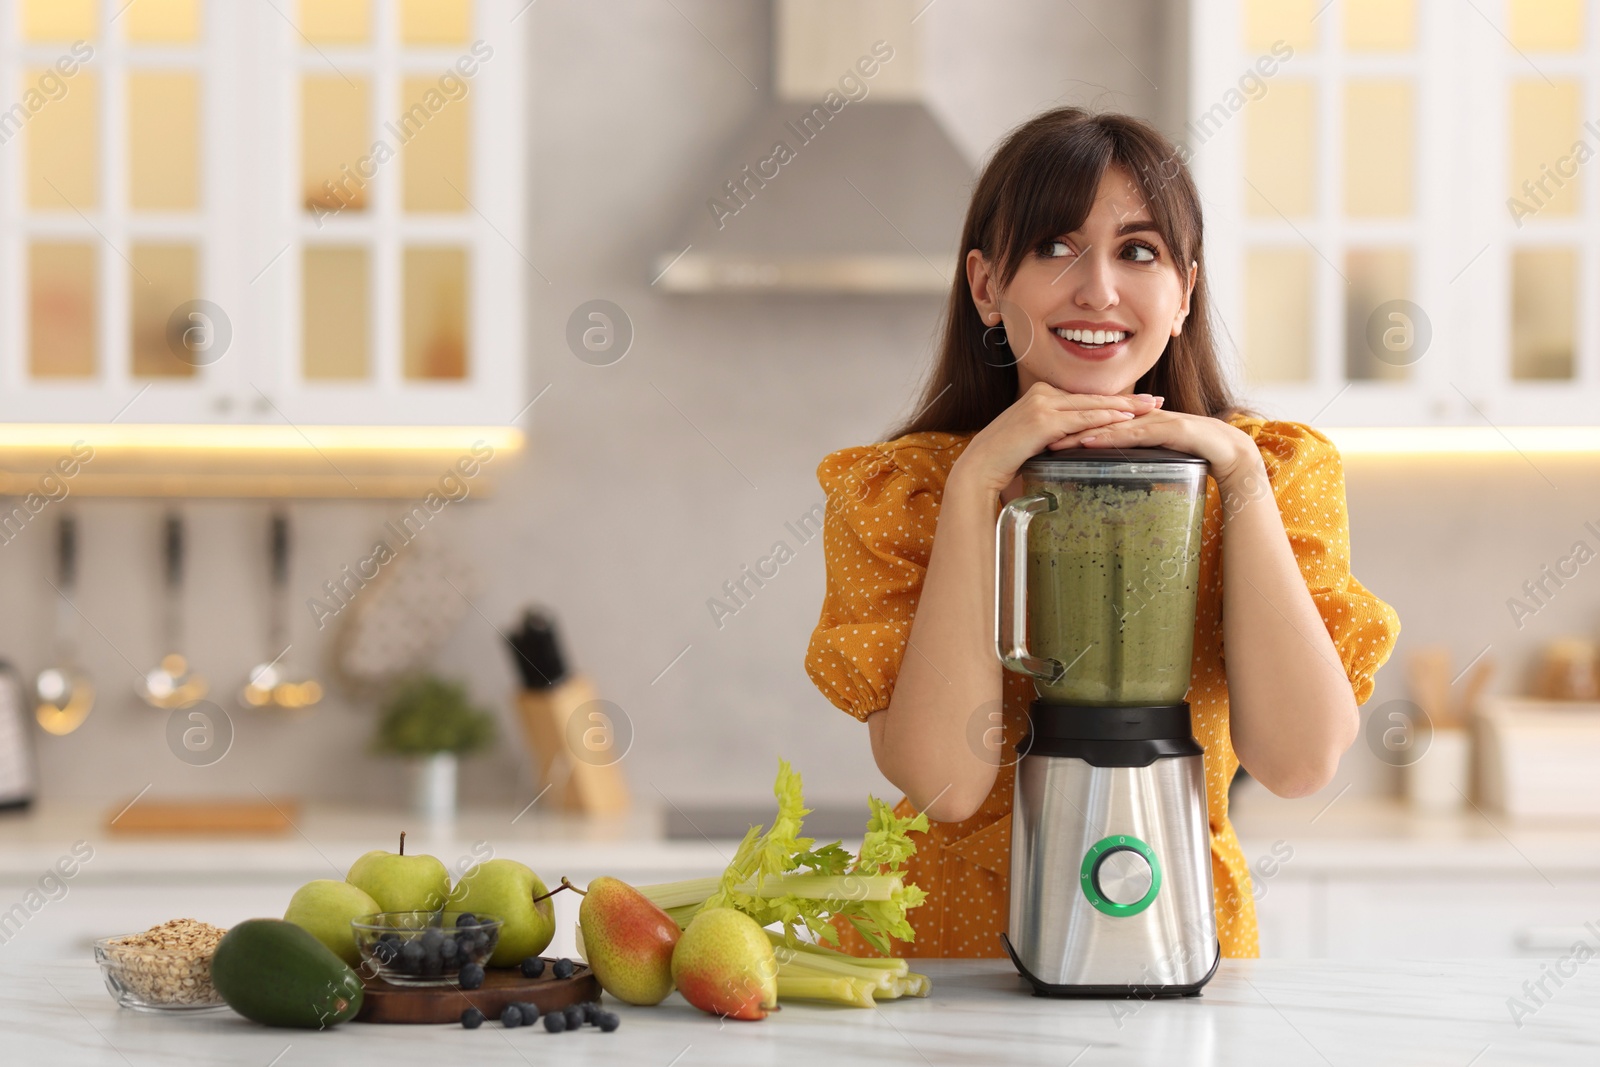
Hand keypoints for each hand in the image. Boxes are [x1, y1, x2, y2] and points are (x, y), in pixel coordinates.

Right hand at [949, 381, 1162, 495]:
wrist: (980, 466)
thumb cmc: (1004, 460)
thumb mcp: (1034, 441)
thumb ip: (1055, 436)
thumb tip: (1076, 444)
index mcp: (1040, 395)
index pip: (1084, 398)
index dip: (1112, 400)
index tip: (1136, 404)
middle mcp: (1042, 394)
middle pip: (1093, 397)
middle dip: (1127, 400)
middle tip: (1155, 400)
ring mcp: (1043, 405)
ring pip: (1093, 405)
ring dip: (1125, 407)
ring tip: (1150, 408)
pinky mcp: (1044, 420)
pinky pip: (1082, 420)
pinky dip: (1106, 419)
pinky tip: (1127, 420)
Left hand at [1051, 402, 1258, 485]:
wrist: (1231, 453)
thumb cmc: (1192, 455)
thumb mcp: (1153, 456)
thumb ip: (1132, 458)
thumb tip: (1109, 473)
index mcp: (1136, 421)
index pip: (1097, 420)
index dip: (1069, 426)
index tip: (1041, 436)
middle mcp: (1142, 416)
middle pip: (1098, 418)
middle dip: (1067, 426)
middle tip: (1037, 437)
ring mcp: (1156, 420)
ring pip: (1112, 423)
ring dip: (1081, 430)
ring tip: (1054, 440)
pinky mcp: (1169, 429)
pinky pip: (1134, 433)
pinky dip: (1111, 437)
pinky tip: (1090, 441)